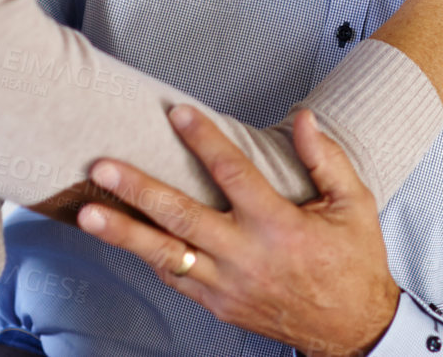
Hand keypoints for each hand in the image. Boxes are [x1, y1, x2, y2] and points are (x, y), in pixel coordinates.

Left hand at [77, 106, 398, 356]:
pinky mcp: (218, 304)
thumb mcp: (354, 204)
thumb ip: (325, 159)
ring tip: (87, 213)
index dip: (204, 140)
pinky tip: (124, 240)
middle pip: (181, 217)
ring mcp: (227, 285)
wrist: (351, 327)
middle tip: (104, 168)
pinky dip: (148, 258)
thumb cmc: (353, 262)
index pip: (233, 174)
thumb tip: (302, 120)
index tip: (178, 114)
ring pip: (165, 255)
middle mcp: (246, 257)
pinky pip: (175, 278)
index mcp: (280, 227)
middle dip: (138, 190)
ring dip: (123, 233)